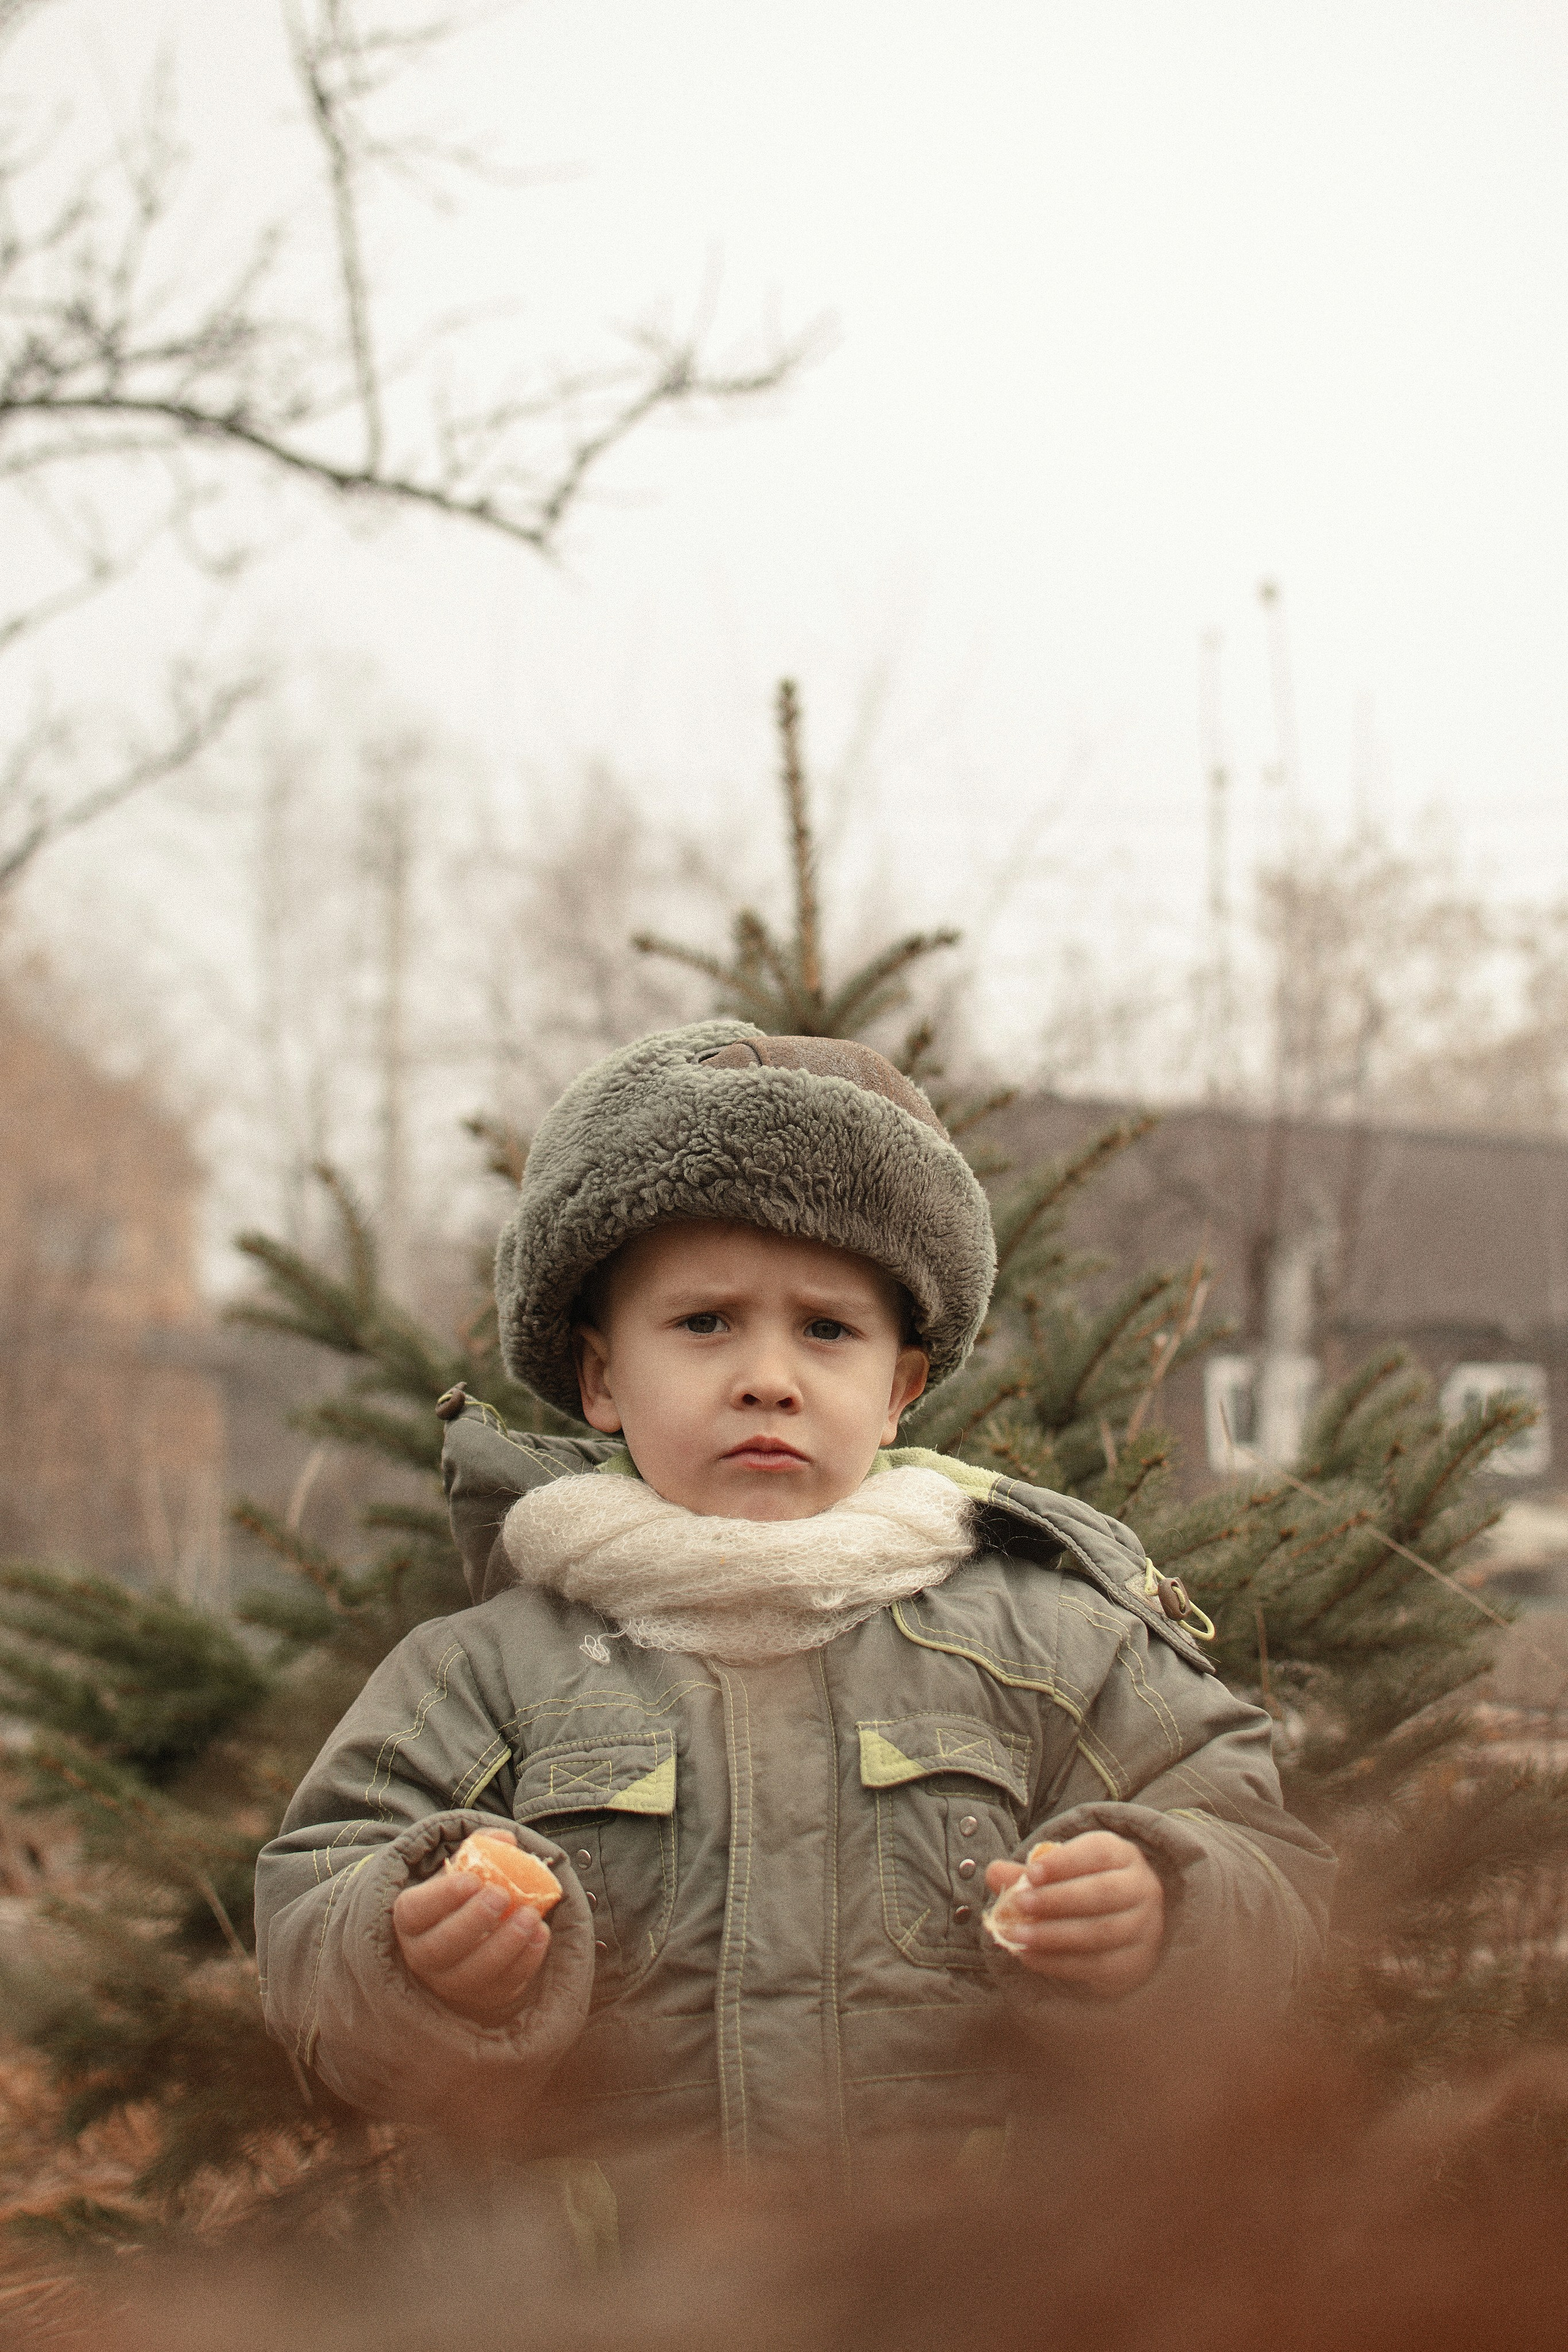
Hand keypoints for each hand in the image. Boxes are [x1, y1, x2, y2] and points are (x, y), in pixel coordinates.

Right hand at [393, 1852, 551, 2025]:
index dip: (442, 1897)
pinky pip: (500, 1987)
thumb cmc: (462, 1897)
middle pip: (440, 1948)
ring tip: (530, 1916)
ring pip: (471, 1974)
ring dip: (504, 1945)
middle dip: (473, 1922)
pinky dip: (524, 1962)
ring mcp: (449, 1983)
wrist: (466, 1937)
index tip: (472, 1880)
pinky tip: (540, 1934)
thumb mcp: (463, 1868)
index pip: (415, 1911)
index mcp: (411, 1920)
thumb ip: (482, 1848)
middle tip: (501, 1895)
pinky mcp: (479, 1999)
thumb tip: (505, 1841)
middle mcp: (422, 1956)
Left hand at [984, 1831, 1164, 1997]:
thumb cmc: (1086, 1888)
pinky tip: (1029, 1957)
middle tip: (1018, 1903)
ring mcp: (1145, 1928)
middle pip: (1102, 1893)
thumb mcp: (1063, 1872)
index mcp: (1124, 1855)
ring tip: (1016, 1935)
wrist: (1127, 1923)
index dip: (1064, 1863)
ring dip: (1053, 1935)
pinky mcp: (1135, 1963)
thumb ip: (1029, 1874)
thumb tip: (993, 1872)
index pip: (1099, 1853)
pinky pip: (1097, 1965)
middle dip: (1057, 1899)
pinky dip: (1059, 1963)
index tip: (1030, 1874)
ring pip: (1100, 1932)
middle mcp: (1142, 1888)